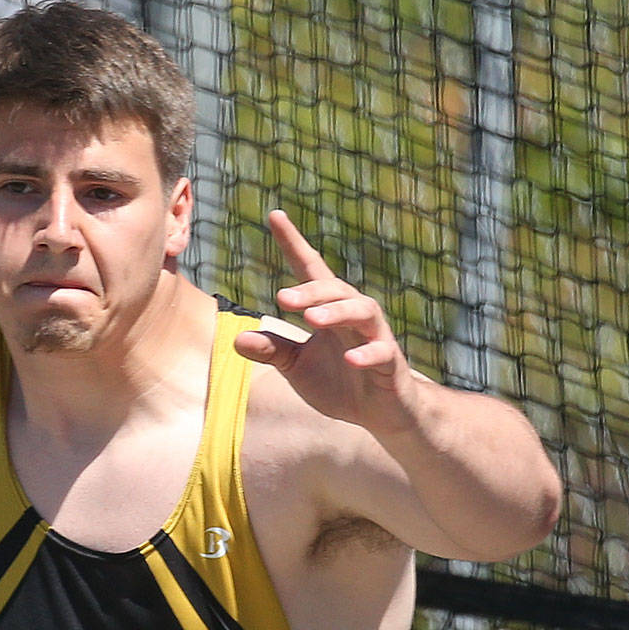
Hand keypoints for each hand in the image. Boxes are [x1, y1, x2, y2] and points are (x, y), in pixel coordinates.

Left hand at [234, 210, 419, 434]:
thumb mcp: (297, 367)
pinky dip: (367, 353)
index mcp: (328, 312)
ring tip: (311, 319)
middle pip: (334, 290)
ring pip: (361, 311)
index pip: (310, 269)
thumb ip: (273, 350)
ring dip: (337, 312)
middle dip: (310, 291)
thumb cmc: (339, 382)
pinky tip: (351, 358)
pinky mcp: (390, 362)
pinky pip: (382, 352)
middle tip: (282, 298)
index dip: (293, 243)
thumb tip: (238, 339)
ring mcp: (375, 337)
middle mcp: (353, 317)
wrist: (380, 413)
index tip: (274, 215)